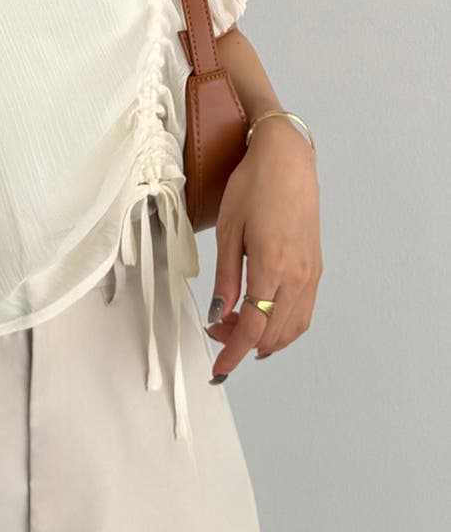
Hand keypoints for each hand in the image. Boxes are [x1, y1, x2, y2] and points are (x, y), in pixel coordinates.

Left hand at [204, 116, 321, 380]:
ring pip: (292, 328)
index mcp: (273, 268)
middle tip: (216, 330)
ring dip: (264, 337)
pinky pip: (303, 312)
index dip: (233, 354)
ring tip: (235, 325)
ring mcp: (311, 274)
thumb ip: (225, 278)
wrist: (287, 161)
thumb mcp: (228, 232)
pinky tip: (263, 318)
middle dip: (243, 343)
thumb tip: (219, 314)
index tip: (218, 370)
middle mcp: (298, 277)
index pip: (254, 328)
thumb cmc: (253, 187)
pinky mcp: (315, 268)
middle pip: (273, 334)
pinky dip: (283, 326)